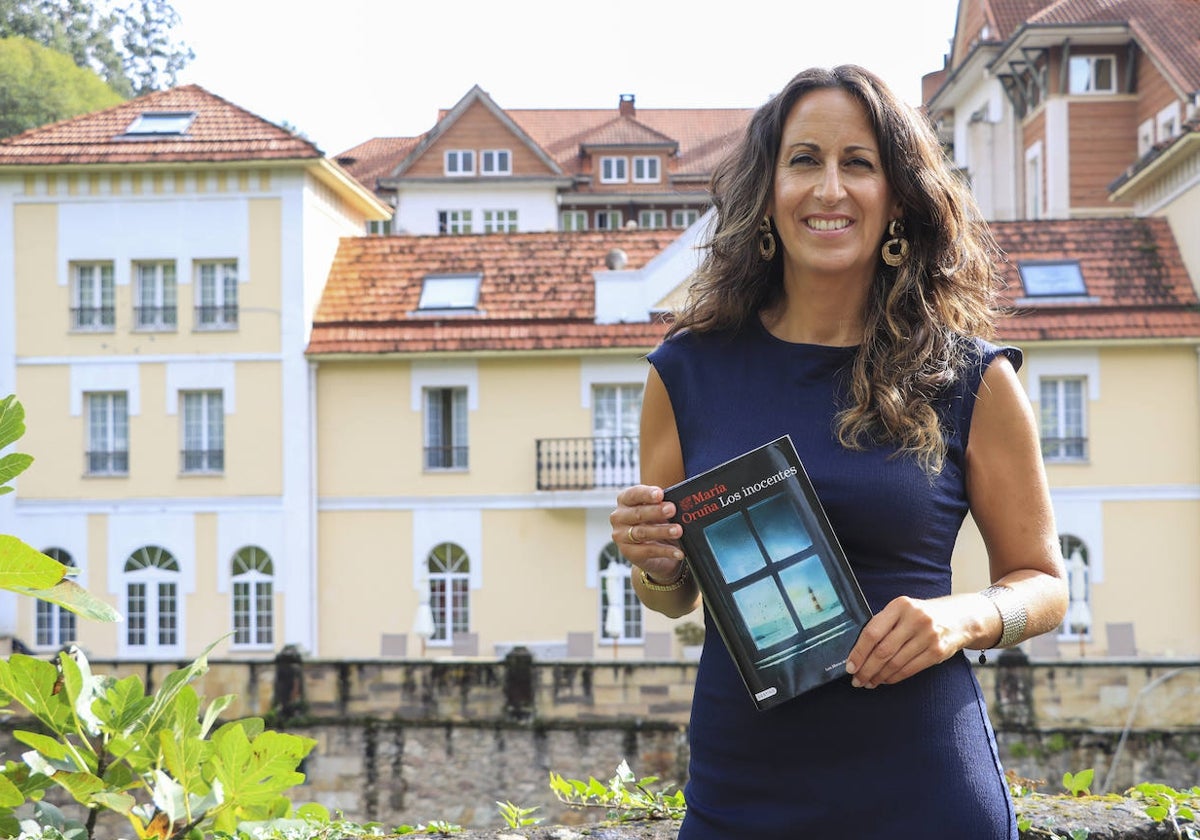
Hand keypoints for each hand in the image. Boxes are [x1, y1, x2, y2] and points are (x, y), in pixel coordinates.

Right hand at [610, 484, 685, 582]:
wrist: (653, 551)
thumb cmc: (655, 523)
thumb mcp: (658, 511)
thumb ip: (664, 506)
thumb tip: (678, 505)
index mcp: (625, 500)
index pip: (634, 494)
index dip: (647, 494)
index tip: (660, 494)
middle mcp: (619, 517)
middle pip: (638, 513)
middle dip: (656, 511)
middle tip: (672, 509)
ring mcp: (621, 536)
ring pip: (642, 532)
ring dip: (662, 531)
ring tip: (678, 531)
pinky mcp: (628, 553)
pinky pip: (649, 551)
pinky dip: (665, 551)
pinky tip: (678, 552)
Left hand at [844, 595, 972, 688]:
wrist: (960, 617)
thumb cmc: (922, 615)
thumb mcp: (903, 610)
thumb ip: (884, 624)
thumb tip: (858, 651)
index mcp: (900, 605)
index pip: (872, 632)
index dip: (858, 652)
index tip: (850, 666)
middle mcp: (914, 619)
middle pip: (883, 651)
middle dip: (866, 669)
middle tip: (857, 680)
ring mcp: (928, 636)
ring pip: (896, 663)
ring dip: (879, 676)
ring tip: (869, 682)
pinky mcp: (937, 652)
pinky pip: (910, 669)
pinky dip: (894, 677)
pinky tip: (885, 680)